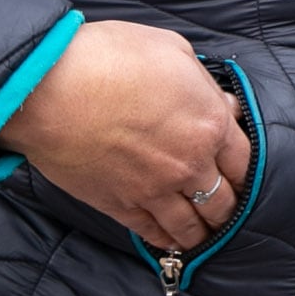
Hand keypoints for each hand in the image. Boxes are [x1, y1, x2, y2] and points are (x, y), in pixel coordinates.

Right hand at [0, 20, 251, 252]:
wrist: (49, 89)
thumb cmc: (110, 58)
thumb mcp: (174, 51)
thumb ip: (203, 84)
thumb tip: (221, 102)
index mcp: (210, 124)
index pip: (244, 160)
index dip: (245, 170)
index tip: (244, 176)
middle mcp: (189, 164)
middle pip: (223, 199)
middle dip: (230, 206)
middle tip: (230, 209)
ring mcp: (154, 189)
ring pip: (191, 225)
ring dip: (203, 232)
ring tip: (207, 236)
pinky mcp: (118, 205)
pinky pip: (152, 232)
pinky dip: (166, 241)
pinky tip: (172, 244)